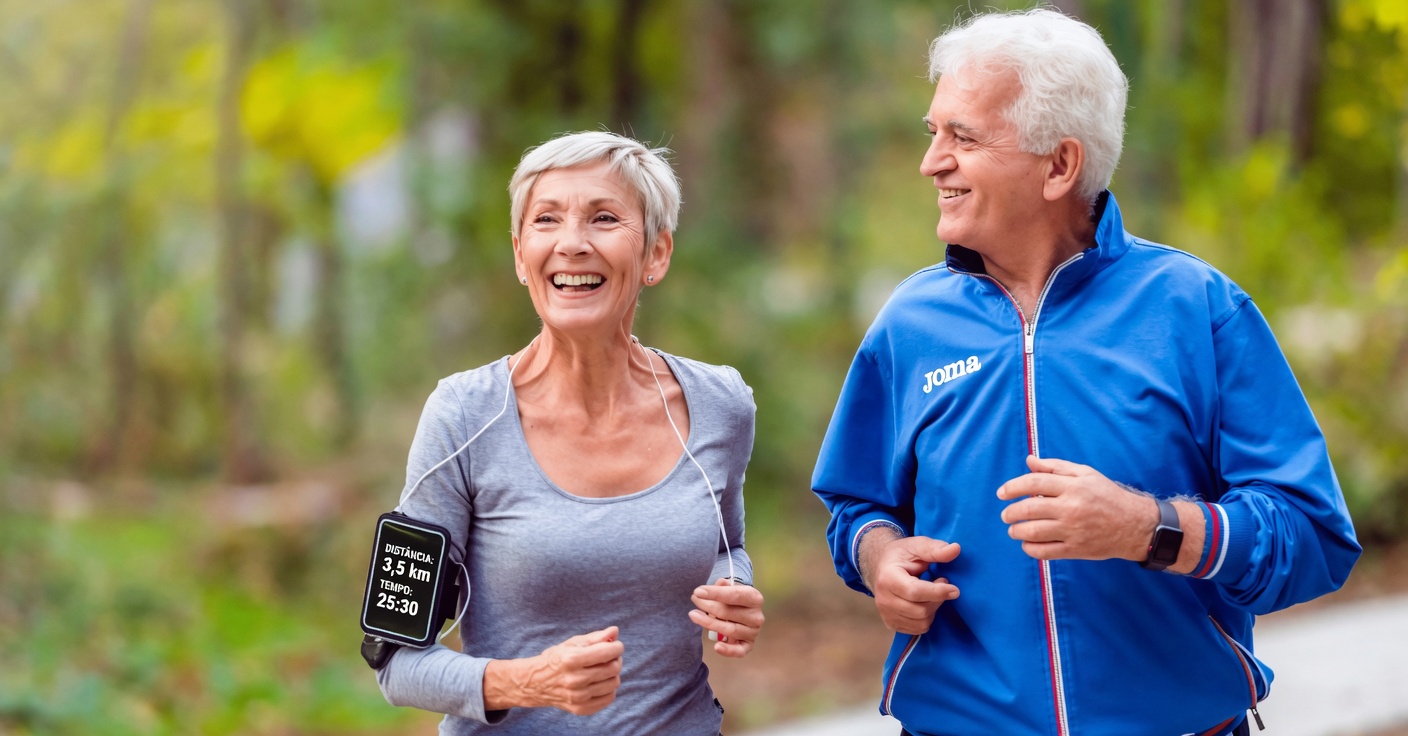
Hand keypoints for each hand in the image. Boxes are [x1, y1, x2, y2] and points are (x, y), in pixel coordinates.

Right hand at [484, 626, 623, 714]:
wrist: (536, 683)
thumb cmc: (557, 659)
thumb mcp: (573, 643)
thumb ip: (596, 637)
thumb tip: (615, 631)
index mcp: (571, 659)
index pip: (607, 652)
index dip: (617, 647)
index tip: (615, 645)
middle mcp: (574, 680)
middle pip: (613, 668)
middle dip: (616, 659)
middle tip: (610, 656)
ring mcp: (578, 697)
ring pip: (614, 683)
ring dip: (613, 674)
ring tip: (603, 669)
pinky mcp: (581, 709)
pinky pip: (609, 698)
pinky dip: (609, 688)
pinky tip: (599, 682)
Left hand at [690, 578, 764, 657]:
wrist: (743, 612)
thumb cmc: (734, 600)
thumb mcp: (730, 589)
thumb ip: (723, 587)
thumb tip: (720, 583)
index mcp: (755, 598)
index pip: (734, 595)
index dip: (715, 593)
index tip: (698, 591)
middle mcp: (757, 616)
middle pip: (728, 612)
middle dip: (707, 605)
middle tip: (694, 600)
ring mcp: (753, 632)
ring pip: (729, 629)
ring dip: (708, 623)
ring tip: (694, 615)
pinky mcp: (748, 645)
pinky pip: (739, 651)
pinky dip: (728, 650)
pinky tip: (716, 646)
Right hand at [862, 535, 960, 634]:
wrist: (881, 567)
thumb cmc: (901, 555)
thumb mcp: (916, 546)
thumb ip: (935, 549)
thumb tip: (956, 549)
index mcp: (887, 578)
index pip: (915, 592)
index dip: (938, 592)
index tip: (955, 589)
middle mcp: (883, 600)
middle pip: (921, 610)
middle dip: (937, 599)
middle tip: (940, 584)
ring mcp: (886, 614)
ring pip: (922, 622)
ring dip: (933, 609)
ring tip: (931, 594)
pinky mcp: (891, 624)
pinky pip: (918, 629)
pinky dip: (927, 618)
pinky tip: (924, 603)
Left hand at [997, 455, 1155, 561]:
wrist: (1134, 525)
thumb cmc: (1107, 496)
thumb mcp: (1085, 474)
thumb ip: (1055, 467)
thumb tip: (1029, 460)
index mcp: (1073, 486)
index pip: (1033, 483)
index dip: (1012, 487)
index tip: (1001, 493)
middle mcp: (1071, 508)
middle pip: (1028, 509)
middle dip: (1010, 513)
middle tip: (1005, 515)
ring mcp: (1073, 530)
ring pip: (1033, 532)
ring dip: (1016, 531)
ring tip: (1014, 530)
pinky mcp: (1075, 549)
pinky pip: (1044, 552)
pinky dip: (1030, 549)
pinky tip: (1028, 543)